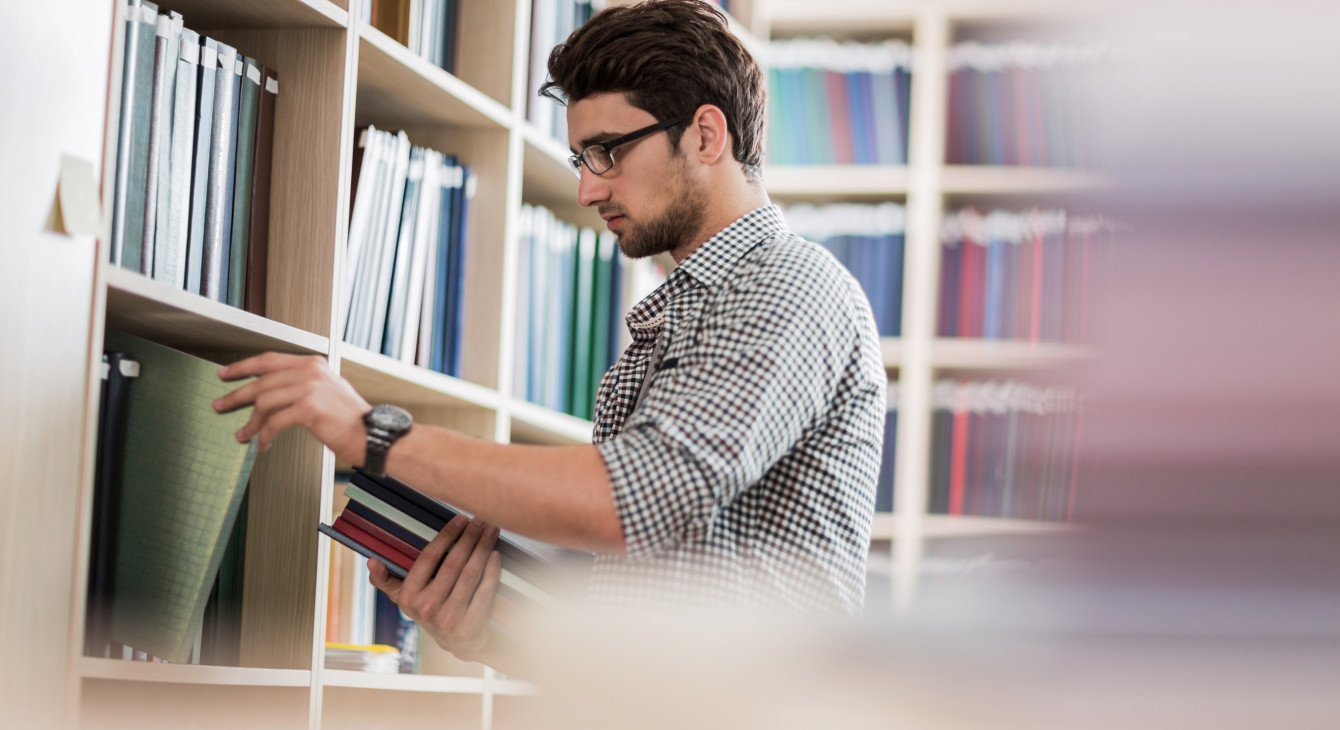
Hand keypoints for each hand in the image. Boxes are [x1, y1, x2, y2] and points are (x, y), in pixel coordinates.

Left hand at [214, 352, 370, 461]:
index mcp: (313, 364)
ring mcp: (310, 388)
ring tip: (244, 434)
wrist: (372, 434)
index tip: (226, 374)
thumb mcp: (326, 392)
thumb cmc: (350, 419)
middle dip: (237, 395)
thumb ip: (301, 385)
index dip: (243, 367)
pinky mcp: (308, 408)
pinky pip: (275, 422)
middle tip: (221, 405)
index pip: (269, 360)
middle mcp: (310, 371)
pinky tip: (262, 444)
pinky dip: (264, 435)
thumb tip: (269, 394)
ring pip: (264, 401)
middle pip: (262, 380)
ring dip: (250, 422)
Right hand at [369, 514, 503, 661]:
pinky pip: (484, 592)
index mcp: (408, 596)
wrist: (457, 643)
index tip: (461, 518)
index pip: (429, 557)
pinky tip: (496, 554)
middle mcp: (426, 608)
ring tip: (491, 529)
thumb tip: (371, 561)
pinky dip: (492, 572)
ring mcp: (449, 619)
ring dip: (483, 548)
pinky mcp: (470, 627)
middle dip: (469, 537)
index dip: (447, 535)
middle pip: (453, 563)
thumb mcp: (404, 598)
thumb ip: (386, 579)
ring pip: (470, 575)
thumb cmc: (431, 609)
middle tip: (481, 519)